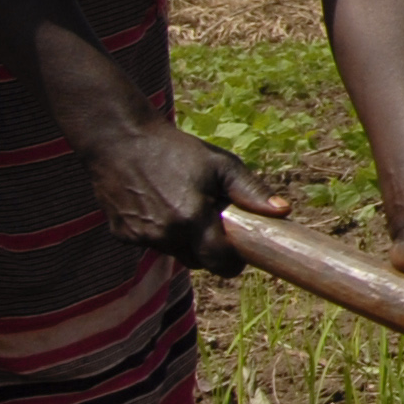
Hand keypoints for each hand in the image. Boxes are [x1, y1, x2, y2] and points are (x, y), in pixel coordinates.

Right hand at [85, 122, 285, 272]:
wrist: (120, 140)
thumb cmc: (176, 150)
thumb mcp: (220, 164)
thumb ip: (251, 191)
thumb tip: (283, 212)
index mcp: (191, 219)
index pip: (221, 263)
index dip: (233, 261)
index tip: (239, 249)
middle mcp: (164, 235)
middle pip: (197, 261)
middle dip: (209, 249)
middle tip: (211, 221)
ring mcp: (140, 237)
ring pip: (174, 253)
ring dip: (183, 240)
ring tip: (181, 205)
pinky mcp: (122, 235)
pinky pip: (150, 243)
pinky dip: (158, 232)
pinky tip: (156, 204)